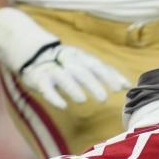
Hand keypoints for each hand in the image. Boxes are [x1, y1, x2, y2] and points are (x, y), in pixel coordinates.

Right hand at [0, 7, 128, 108]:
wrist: (31, 52)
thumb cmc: (64, 63)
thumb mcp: (83, 64)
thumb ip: (102, 73)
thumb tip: (126, 85)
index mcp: (81, 57)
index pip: (98, 66)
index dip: (110, 76)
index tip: (122, 87)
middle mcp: (68, 61)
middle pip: (82, 71)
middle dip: (93, 84)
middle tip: (103, 98)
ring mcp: (52, 69)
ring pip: (63, 78)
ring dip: (73, 88)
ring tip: (82, 100)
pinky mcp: (39, 78)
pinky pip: (47, 88)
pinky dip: (54, 96)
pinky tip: (63, 106)